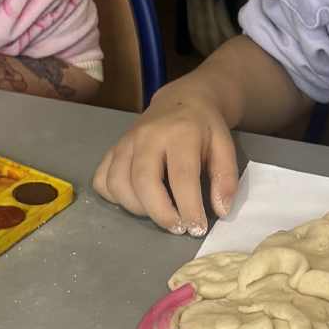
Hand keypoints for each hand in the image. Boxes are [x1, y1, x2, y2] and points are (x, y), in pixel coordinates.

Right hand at [93, 86, 239, 235]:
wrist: (181, 100)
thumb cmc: (205, 128)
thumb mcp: (225, 146)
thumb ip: (225, 178)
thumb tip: (221, 211)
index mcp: (180, 133)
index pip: (182, 176)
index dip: (189, 207)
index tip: (197, 229)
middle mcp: (147, 135)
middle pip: (143, 181)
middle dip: (160, 213)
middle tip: (178, 228)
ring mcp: (125, 142)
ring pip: (118, 183)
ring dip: (137, 208)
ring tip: (160, 213)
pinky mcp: (113, 149)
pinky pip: (102, 180)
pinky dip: (115, 197)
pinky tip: (137, 199)